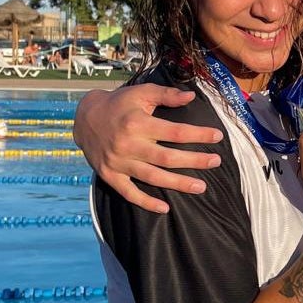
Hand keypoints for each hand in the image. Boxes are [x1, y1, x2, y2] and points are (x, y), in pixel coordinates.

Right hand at [73, 84, 221, 213]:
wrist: (84, 118)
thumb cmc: (119, 103)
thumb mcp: (141, 92)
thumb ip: (167, 95)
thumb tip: (191, 96)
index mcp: (137, 123)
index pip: (175, 132)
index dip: (198, 135)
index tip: (218, 136)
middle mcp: (128, 145)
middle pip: (167, 158)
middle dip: (194, 161)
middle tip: (216, 162)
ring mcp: (118, 163)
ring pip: (153, 177)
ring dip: (178, 184)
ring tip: (201, 187)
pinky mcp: (110, 176)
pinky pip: (129, 193)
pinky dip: (146, 203)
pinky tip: (165, 209)